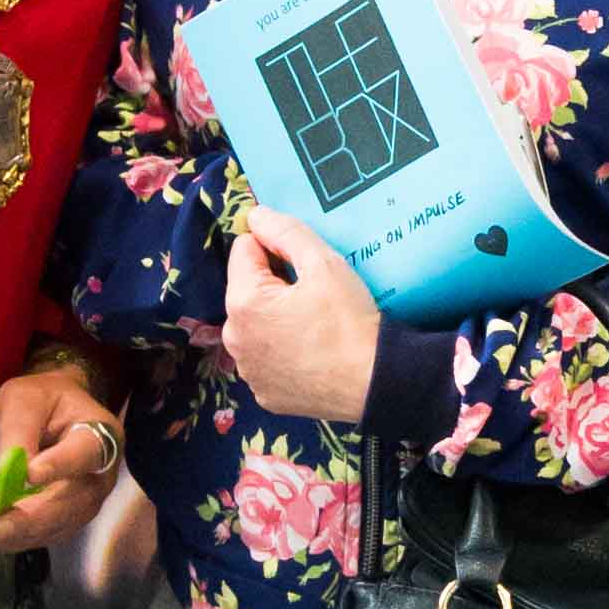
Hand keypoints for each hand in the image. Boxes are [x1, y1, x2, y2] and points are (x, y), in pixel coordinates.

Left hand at [0, 363, 125, 552]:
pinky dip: (10, 540)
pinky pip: (42, 535)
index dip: (60, 466)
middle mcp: (101, 475)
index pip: (84, 453)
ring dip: (15, 536)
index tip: (31, 474)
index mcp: (100, 434)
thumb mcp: (23, 401)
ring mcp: (86, 502)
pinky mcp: (66, 520)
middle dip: (29, 520)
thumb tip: (8, 476)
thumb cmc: (41, 401)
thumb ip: (18, 433)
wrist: (52, 412)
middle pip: (71, 503)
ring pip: (56, 527)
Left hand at [221, 205, 381, 422]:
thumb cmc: (349, 322)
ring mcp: (248, 370)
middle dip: (273, 285)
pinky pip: (266, 359)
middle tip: (313, 295)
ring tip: (313, 324)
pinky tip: (310, 351)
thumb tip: (256, 215)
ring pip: (255, 325)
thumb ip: (285, 232)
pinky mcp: (264, 393)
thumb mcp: (324, 264)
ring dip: (274, 318)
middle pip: (247, 289)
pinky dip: (282, 352)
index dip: (275, 248)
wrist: (374, 383)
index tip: (303, 264)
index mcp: (243, 302)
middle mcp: (235, 338)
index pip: (244, 250)